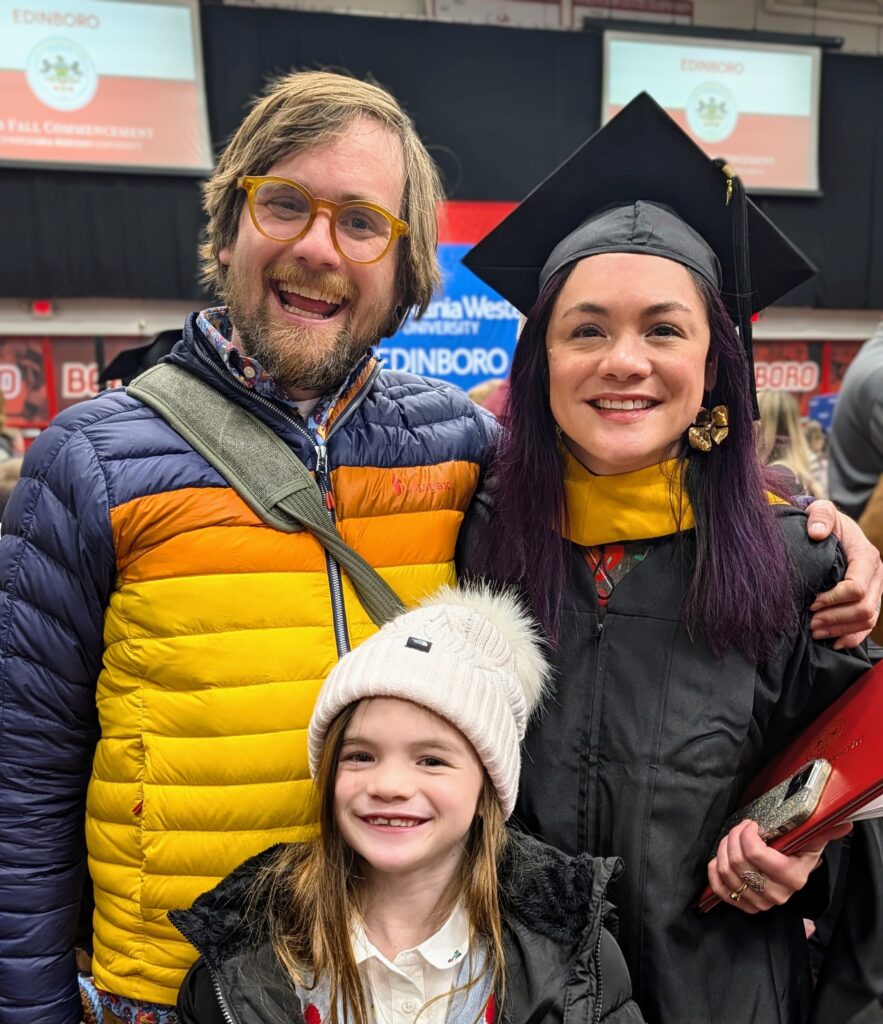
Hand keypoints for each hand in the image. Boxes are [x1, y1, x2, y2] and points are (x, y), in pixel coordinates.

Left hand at [707, 818, 852, 913]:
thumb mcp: (810, 836)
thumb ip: (822, 830)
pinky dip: (714, 872)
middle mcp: (778, 894)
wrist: (792, 866)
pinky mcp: (746, 906)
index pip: (756, 854)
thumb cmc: (798, 847)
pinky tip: (719, 858)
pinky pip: (721, 891)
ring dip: (723, 850)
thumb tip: (843, 824)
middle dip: (733, 837)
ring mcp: (761, 903)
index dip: (746, 834)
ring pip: (727, 873)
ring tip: (731, 838)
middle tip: (739, 827)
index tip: (751, 824)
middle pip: (738, 863)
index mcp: (794, 876)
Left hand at [805, 500, 882, 648]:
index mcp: (866, 557)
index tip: (811, 602)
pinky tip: (833, 642)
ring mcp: (875, 590)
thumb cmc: (824, 521)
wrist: (832, 529)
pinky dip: (852, 637)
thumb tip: (818, 533)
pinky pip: (867, 626)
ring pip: (866, 620)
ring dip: (840, 630)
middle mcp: (876, 575)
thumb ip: (820, 516)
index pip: (856, 588)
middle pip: (863, 608)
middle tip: (810, 622)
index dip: (834, 600)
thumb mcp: (821, 510)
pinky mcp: (870, 601)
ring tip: (814, 631)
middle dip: (835, 618)